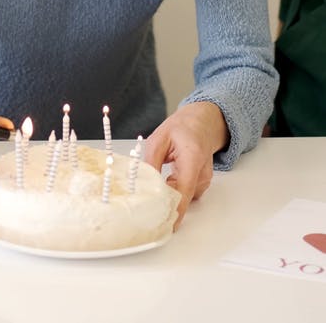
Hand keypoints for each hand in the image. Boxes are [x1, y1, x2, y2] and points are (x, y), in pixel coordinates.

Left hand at [144, 101, 228, 227]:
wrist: (202, 122)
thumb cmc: (181, 127)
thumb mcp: (159, 138)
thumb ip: (151, 162)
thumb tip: (143, 184)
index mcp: (192, 158)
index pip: (184, 190)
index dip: (176, 210)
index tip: (167, 226)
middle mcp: (202, 172)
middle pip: (184, 197)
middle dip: (166, 201)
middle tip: (147, 200)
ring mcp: (204, 179)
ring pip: (184, 196)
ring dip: (170, 192)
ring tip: (161, 176)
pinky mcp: (202, 183)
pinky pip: (187, 193)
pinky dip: (176, 189)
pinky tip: (169, 178)